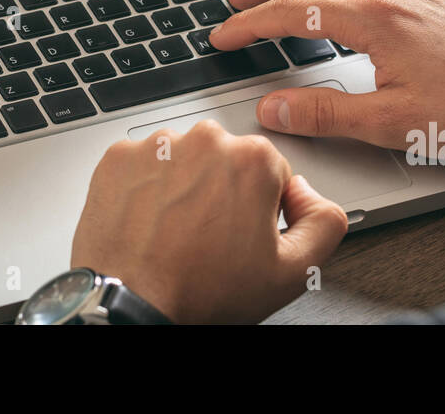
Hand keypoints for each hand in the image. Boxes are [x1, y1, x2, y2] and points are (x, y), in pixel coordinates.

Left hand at [71, 120, 347, 323]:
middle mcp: (206, 140)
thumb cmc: (201, 291)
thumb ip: (324, 223)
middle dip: (223, 191)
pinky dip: (146, 186)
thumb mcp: (292, 272)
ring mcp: (158, 145)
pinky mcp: (120, 156)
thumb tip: (311, 195)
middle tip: (210, 237)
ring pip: (184, 159)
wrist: (132, 304)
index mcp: (253, 159)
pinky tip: (150, 220)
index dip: (261, 207)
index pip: (271, 171)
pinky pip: (143, 164)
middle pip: (226, 160)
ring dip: (184, 186)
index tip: (243, 232)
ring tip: (176, 231)